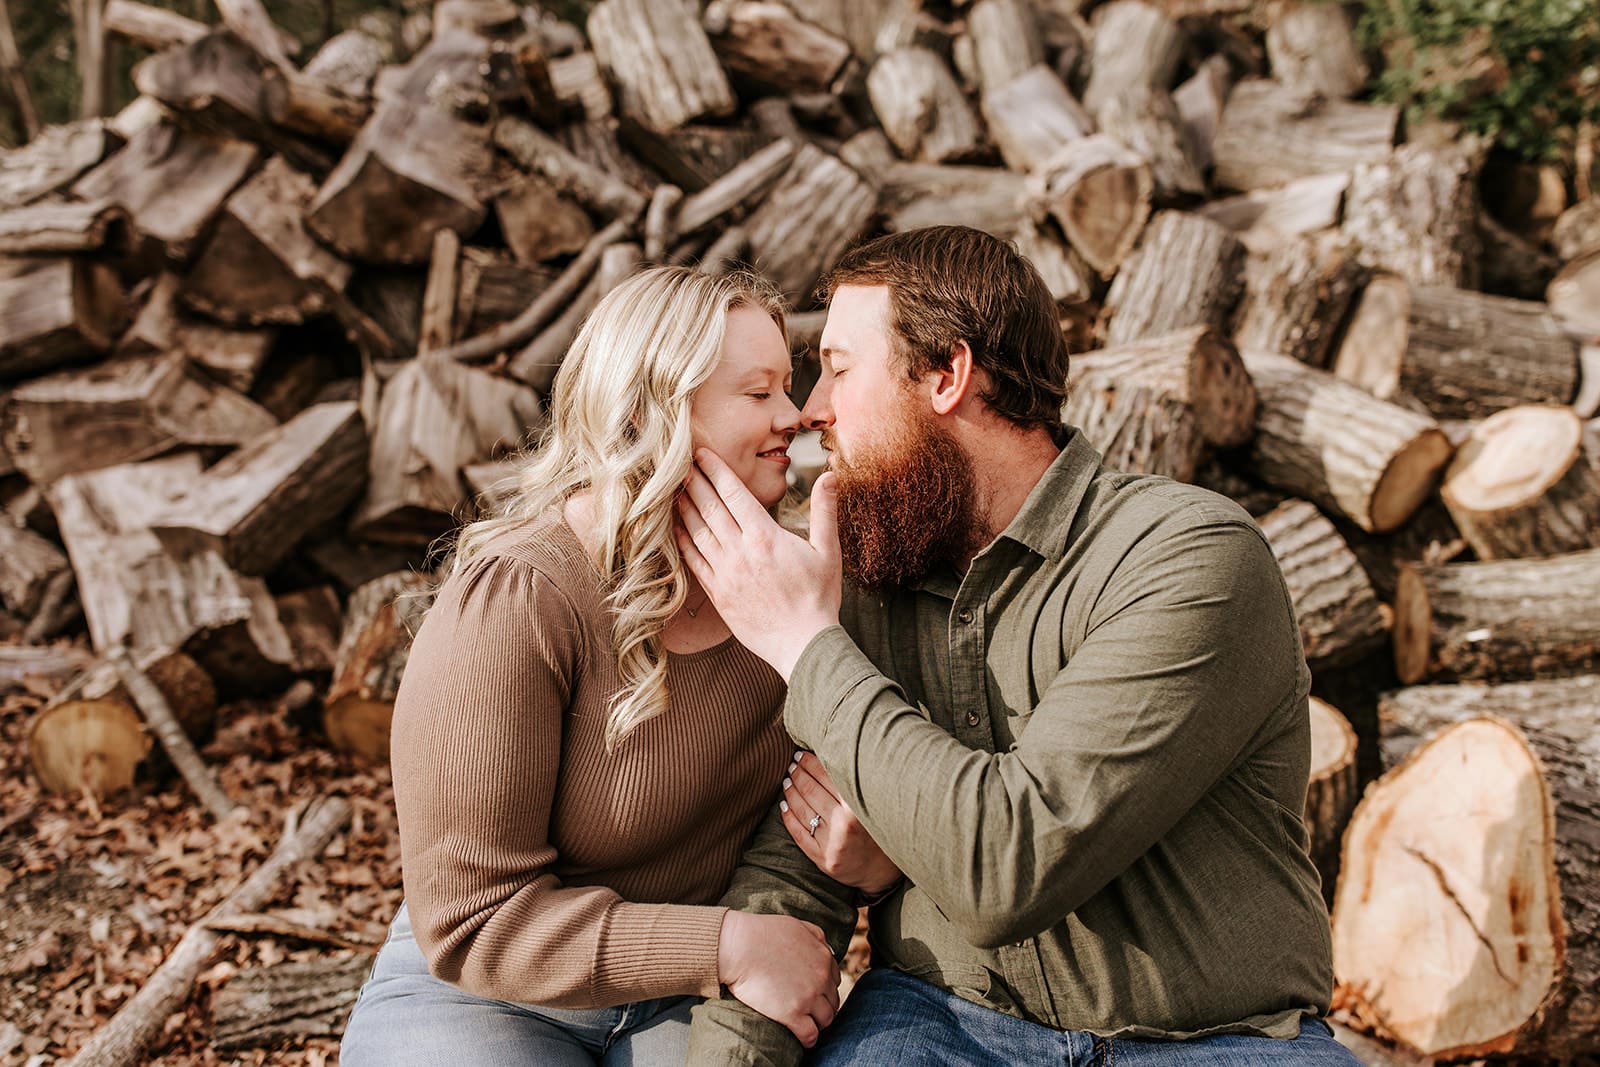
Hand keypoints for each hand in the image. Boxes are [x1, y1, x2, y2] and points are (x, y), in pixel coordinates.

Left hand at [677, 450, 841, 679]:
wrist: (802, 644)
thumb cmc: (819, 598)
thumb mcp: (827, 551)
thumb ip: (824, 511)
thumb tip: (830, 476)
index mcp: (765, 537)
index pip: (733, 494)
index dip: (715, 470)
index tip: (702, 454)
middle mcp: (739, 551)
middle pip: (709, 508)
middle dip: (693, 482)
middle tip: (678, 463)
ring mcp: (725, 573)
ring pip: (696, 532)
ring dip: (683, 508)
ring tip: (672, 489)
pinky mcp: (717, 594)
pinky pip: (693, 562)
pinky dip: (681, 542)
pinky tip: (674, 528)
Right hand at [717, 910, 840, 1047]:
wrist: (739, 946)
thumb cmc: (762, 933)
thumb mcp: (797, 926)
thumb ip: (817, 937)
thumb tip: (828, 950)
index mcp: (824, 958)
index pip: (834, 981)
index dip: (824, 988)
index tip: (813, 993)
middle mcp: (821, 978)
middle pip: (832, 1001)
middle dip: (823, 1005)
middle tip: (809, 1009)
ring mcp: (808, 997)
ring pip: (826, 1019)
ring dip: (818, 1022)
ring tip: (806, 1023)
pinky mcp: (792, 1014)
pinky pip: (810, 1035)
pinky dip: (809, 1039)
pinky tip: (803, 1038)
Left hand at [781, 750, 901, 895]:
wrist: (882, 871)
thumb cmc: (879, 830)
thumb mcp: (873, 804)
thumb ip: (854, 784)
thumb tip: (830, 754)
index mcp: (859, 807)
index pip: (827, 776)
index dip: (811, 762)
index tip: (801, 753)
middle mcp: (845, 825)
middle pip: (812, 791)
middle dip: (798, 773)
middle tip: (792, 763)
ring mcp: (832, 843)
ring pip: (802, 810)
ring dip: (791, 791)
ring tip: (787, 780)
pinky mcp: (823, 859)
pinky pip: (798, 834)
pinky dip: (788, 817)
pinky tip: (784, 805)